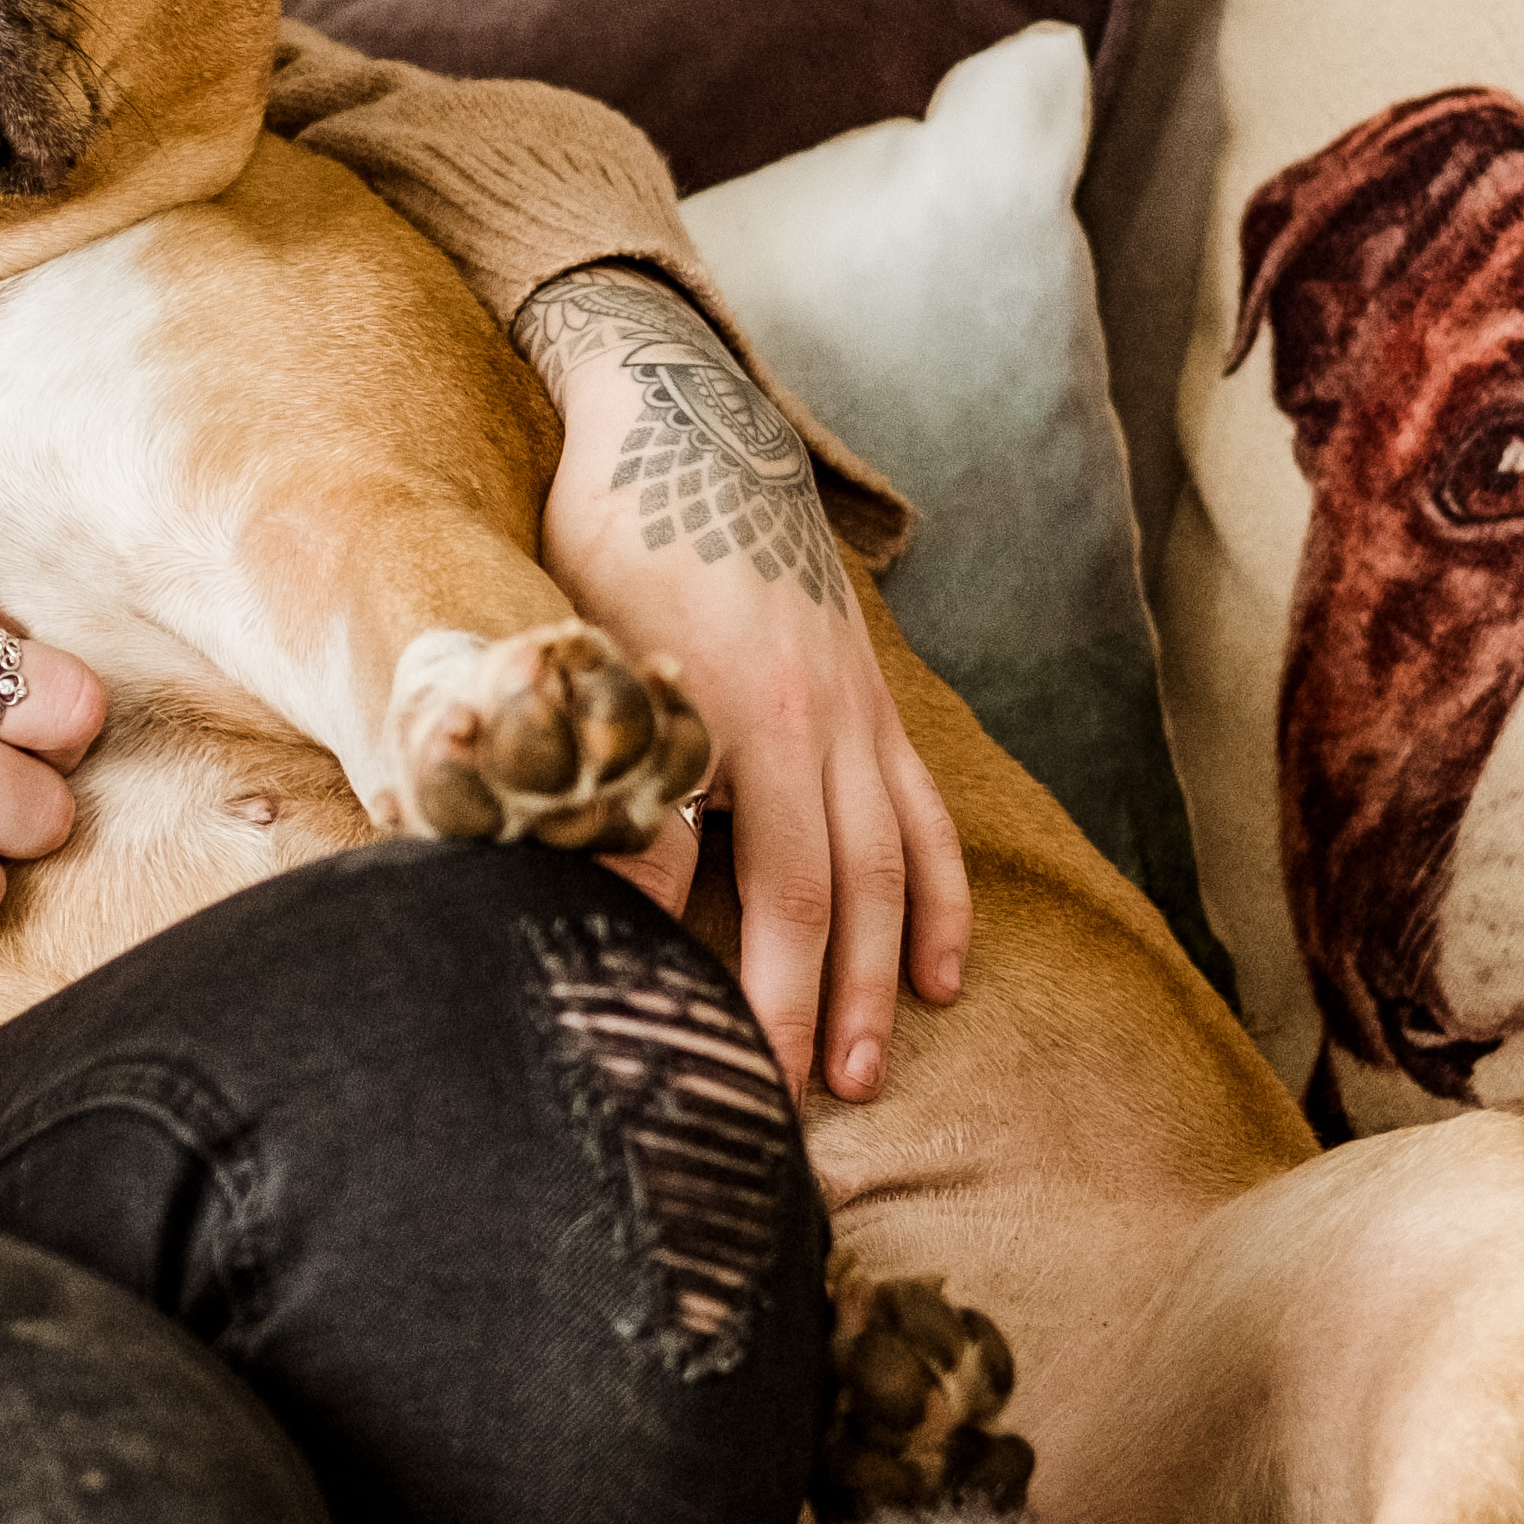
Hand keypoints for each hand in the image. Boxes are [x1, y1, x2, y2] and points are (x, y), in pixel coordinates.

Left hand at [517, 266, 967, 1095]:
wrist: (680, 421)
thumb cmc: (601, 542)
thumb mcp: (581, 647)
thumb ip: (606, 769)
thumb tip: (617, 902)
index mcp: (741, 717)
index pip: (767, 895)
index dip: (756, 990)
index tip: (727, 1067)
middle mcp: (817, 723)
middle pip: (837, 895)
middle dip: (822, 1006)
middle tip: (797, 1103)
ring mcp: (856, 710)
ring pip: (893, 866)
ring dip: (884, 972)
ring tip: (868, 1066)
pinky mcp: (871, 700)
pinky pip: (926, 814)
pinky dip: (942, 897)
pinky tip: (942, 972)